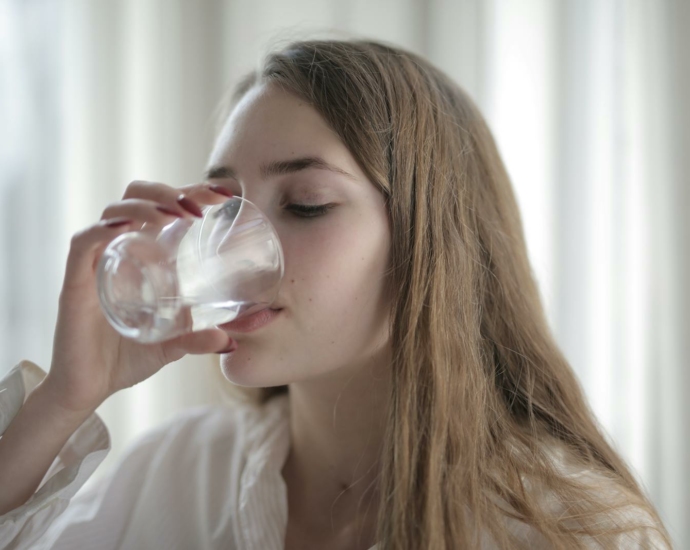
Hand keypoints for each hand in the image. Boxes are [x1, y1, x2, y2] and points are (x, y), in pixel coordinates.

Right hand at [43, 180, 236, 413]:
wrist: (88, 389)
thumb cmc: (126, 358)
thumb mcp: (172, 345)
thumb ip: (198, 339)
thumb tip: (232, 342)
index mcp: (142, 254)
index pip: (163, 207)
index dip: (191, 192)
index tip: (223, 195)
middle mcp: (119, 250)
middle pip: (137, 196)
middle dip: (168, 191)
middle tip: (199, 207)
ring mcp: (96, 263)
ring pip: (114, 211)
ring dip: (146, 205)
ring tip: (175, 215)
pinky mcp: (75, 282)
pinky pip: (84, 243)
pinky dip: (103, 229)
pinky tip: (127, 227)